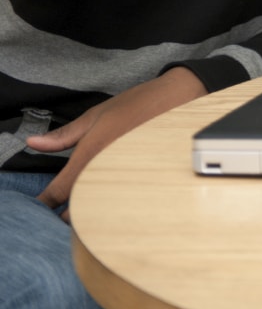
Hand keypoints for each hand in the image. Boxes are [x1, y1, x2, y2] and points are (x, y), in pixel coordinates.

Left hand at [28, 67, 206, 212]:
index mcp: (92, 152)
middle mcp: (109, 167)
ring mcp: (129, 176)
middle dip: (69, 210)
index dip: (45, 202)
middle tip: (65, 208)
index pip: (59, 189)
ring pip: (102, 206)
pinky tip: (115, 199)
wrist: (181, 98)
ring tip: (90, 205)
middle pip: (79, 205)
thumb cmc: (139, 103)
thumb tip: (33, 144)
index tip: (42, 206)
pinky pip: (123, 199)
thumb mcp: (96, 115)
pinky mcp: (147, 179)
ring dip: (92, 209)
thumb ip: (64, 135)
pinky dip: (114, 204)